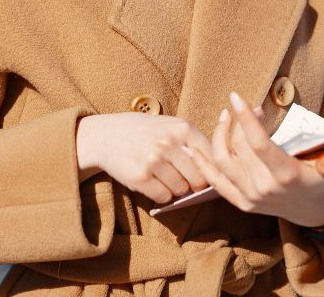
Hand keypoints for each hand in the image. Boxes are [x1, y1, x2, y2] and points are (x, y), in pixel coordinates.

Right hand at [76, 113, 212, 204]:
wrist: (107, 135)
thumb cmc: (145, 132)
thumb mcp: (170, 126)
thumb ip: (192, 142)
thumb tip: (217, 171)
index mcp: (181, 127)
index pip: (211, 157)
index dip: (211, 170)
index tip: (207, 174)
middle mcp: (168, 143)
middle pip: (198, 178)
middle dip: (194, 183)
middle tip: (183, 178)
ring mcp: (153, 160)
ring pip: (181, 190)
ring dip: (176, 189)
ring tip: (164, 176)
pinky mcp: (140, 178)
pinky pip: (163, 197)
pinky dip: (161, 195)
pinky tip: (153, 181)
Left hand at [182, 92, 323, 227]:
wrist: (313, 213)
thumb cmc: (319, 180)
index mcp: (285, 175)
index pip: (259, 144)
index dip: (246, 119)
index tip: (237, 96)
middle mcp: (263, 188)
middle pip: (239, 147)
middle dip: (238, 121)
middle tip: (245, 106)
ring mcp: (249, 197)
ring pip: (222, 160)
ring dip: (218, 135)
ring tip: (225, 116)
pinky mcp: (240, 203)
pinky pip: (214, 181)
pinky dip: (200, 162)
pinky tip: (192, 145)